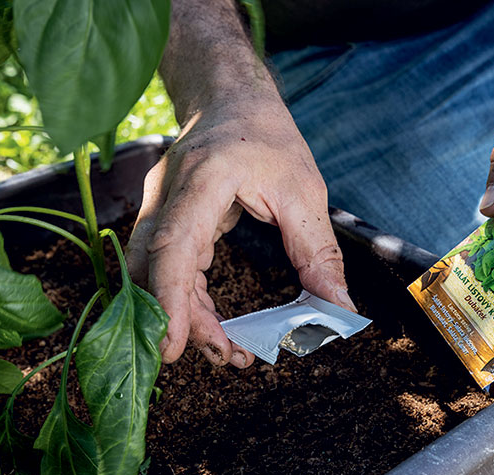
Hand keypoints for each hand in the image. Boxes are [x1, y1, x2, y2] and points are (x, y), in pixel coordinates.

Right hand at [127, 95, 353, 367]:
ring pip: (155, 275)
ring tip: (230, 351)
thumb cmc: (266, 135)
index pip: (173, 247)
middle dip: (186, 322)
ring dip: (187, 317)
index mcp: (202, 181)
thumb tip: (339, 310)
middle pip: (156, 271)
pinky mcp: (164, 221)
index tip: (174, 344)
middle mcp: (168, 197)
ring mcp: (159, 209)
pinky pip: (166, 269)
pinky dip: (187, 301)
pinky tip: (216, 324)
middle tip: (231, 358)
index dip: (171, 300)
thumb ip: (317, 253)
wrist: (229, 97)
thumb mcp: (304, 191)